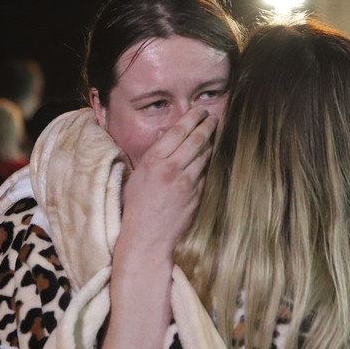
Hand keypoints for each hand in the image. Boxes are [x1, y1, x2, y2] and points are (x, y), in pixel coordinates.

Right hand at [117, 107, 217, 263]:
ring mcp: (187, 183)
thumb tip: (166, 137)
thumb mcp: (137, 175)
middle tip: (213, 117)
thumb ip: (153, 156)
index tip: (200, 111)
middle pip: (197, 139)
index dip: (192, 118)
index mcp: (153, 160)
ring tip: (213, 133)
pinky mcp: (197, 196)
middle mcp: (171, 169)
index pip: (178, 131)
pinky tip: (208, 158)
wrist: (146, 237)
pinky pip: (205, 174)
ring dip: (210, 142)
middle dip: (208, 124)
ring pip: (205, 155)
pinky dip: (207, 164)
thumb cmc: (136, 206)